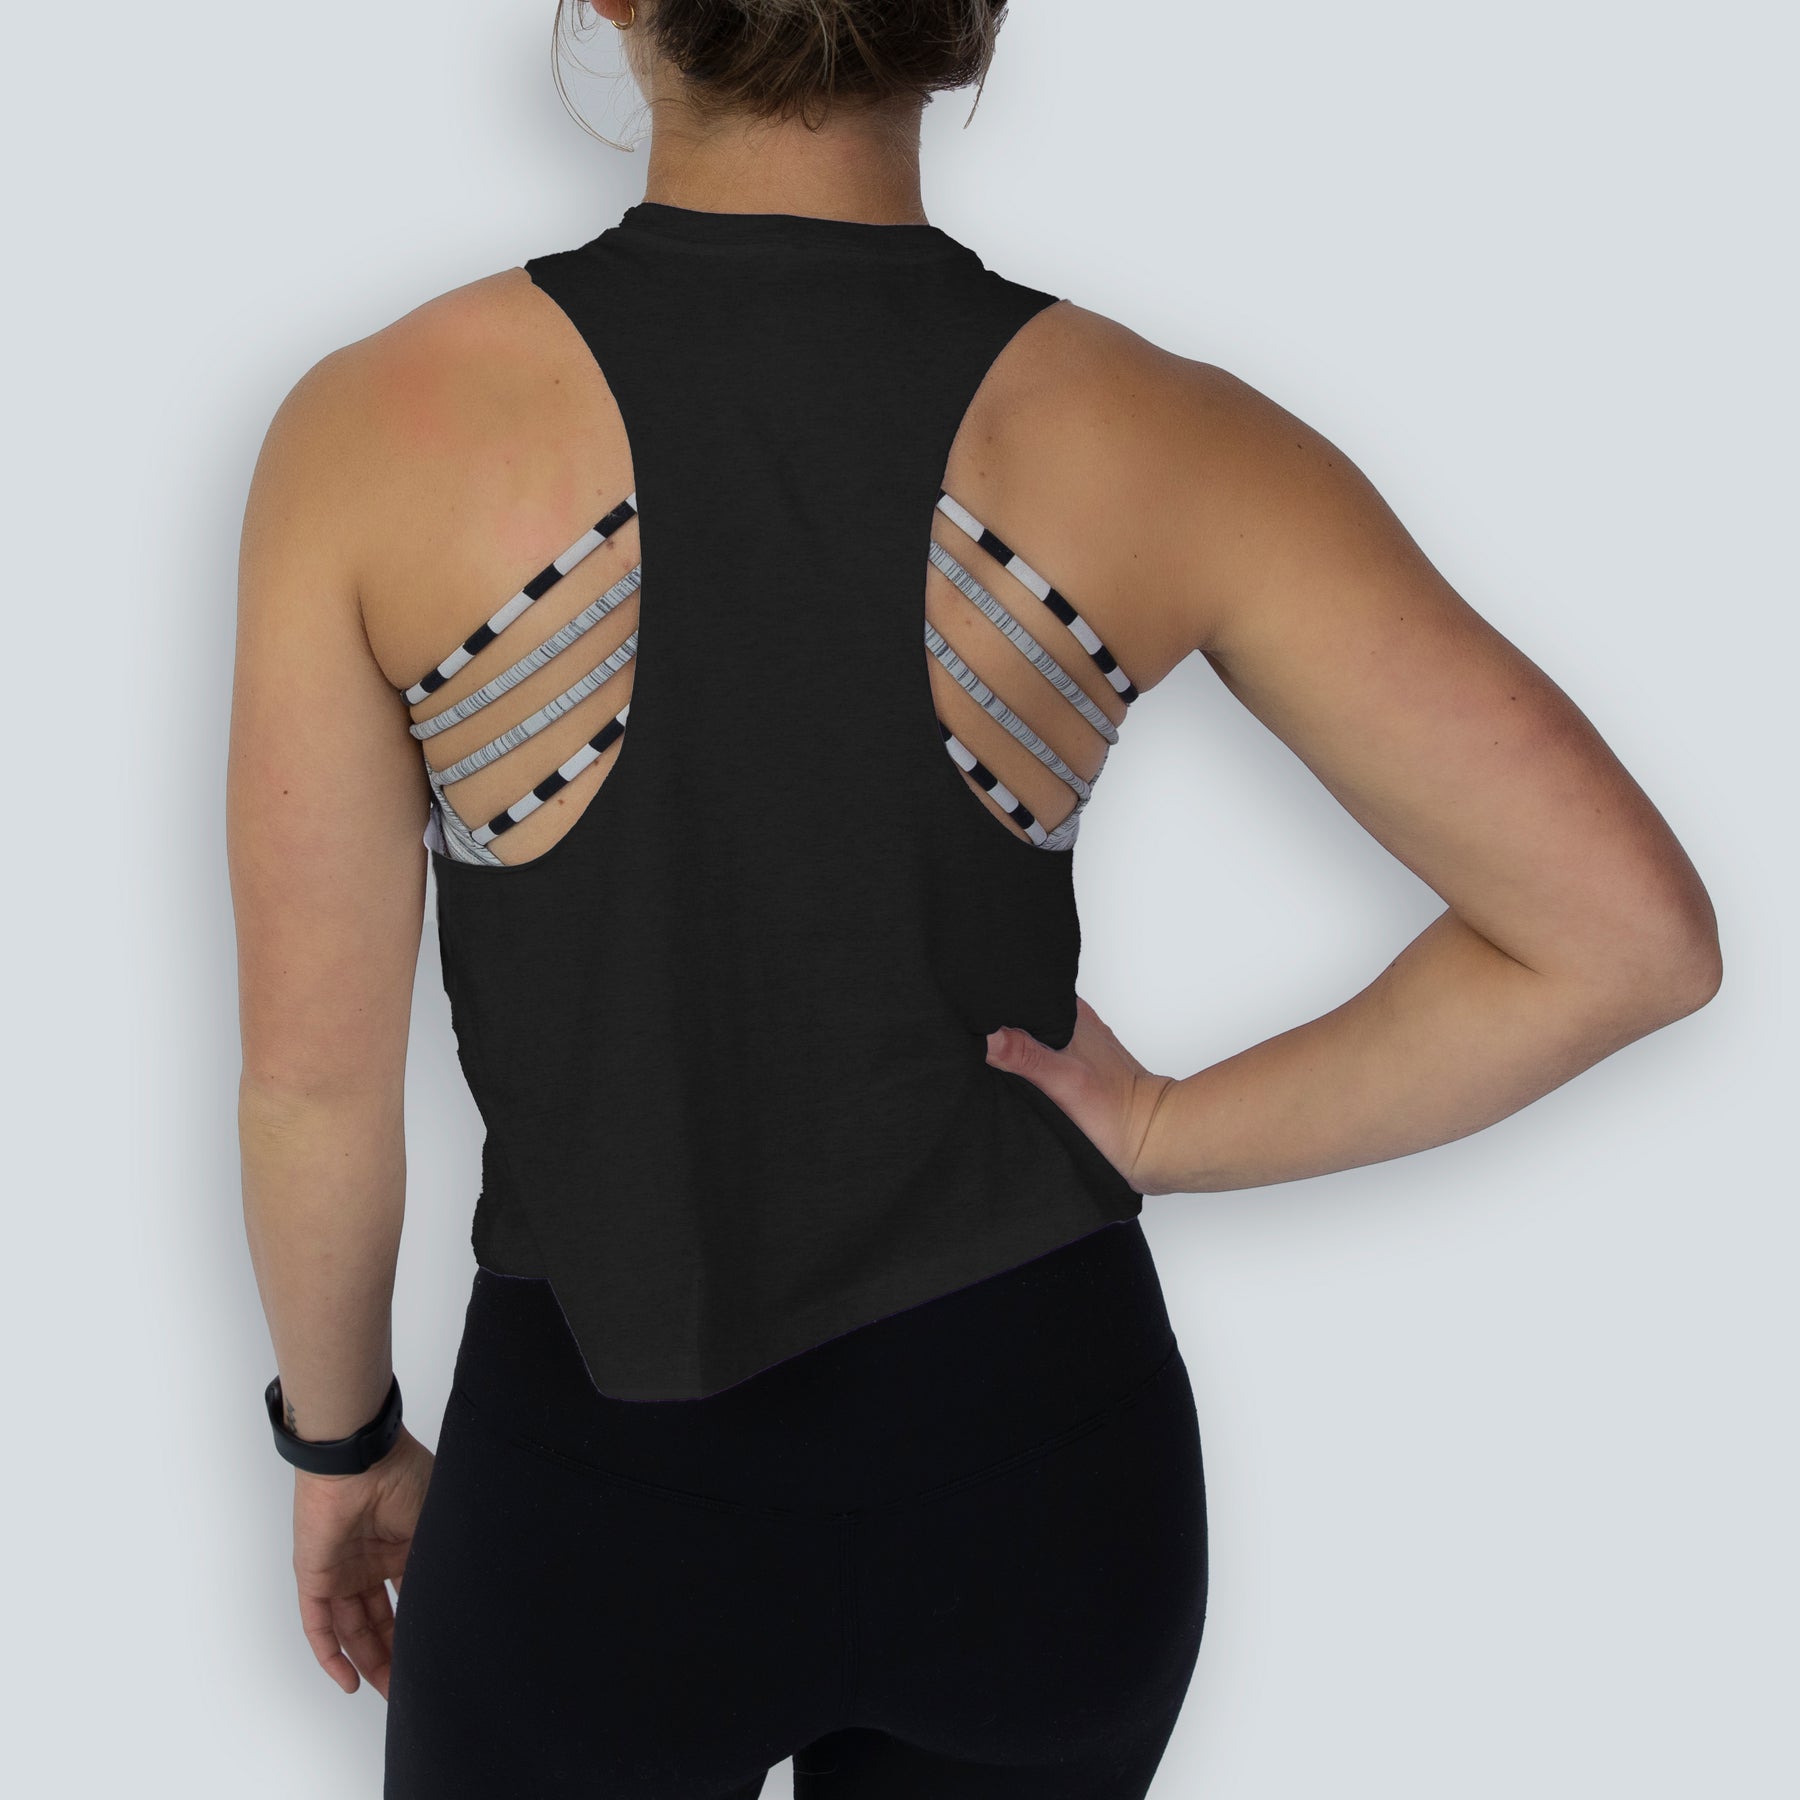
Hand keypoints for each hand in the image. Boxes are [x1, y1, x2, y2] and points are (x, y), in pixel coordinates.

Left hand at [292, 1426, 433, 1696]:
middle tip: (412, 1685)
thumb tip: (459, 1604)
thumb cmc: (401, 1476)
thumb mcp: (432, 1525)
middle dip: (396, 1654)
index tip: (437, 1655)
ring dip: (368, 1660)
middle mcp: (371, 1561)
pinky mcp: (315, 1577)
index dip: (422, 1627)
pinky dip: (332, 1654)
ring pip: (353, 1629)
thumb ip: (437, 1564)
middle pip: (382, 1621)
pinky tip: (349, 1680)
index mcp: (402, 1544)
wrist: (359, 1459)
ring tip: (388, 1689)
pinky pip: (319, 1625)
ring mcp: (342, 1571)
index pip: (411, 1597)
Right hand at [986, 995, 1179, 1195]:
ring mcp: (1074, 1048)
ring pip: (1030, 1036)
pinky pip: (1039, 1058)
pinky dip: (1023, 1065)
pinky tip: (1009, 1077)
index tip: (965, 1007)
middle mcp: (1073, 1026)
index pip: (1022, 991)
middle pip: (1022, 1013)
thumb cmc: (1119, 1112)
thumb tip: (987, 1035)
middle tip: (967, 1034)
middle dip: (996, 1022)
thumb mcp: (1065, 1081)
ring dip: (1010, 1044)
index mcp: (1070, 1014)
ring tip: (982, 1054)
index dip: (993, 997)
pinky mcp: (1074, 1072)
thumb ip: (1026, 1056)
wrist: (1153, 1142)